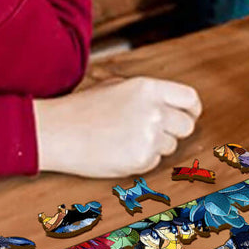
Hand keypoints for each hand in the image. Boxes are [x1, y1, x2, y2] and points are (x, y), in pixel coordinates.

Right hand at [34, 77, 201, 177]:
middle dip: (174, 130)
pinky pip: (154, 162)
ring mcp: (149, 136)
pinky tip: (118, 150)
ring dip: (155, 145)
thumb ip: (149, 94)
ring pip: (170, 146)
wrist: (57, 131)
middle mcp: (154, 111)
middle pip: (186, 125)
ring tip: (125, 138)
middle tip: (154, 132)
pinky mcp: (141, 159)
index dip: (191, 110)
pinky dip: (141, 159)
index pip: (189, 98)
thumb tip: (174, 105)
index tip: (188, 116)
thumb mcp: (117, 86)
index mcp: (149, 88)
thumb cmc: (83, 108)